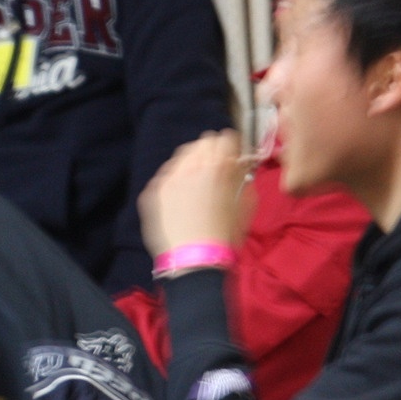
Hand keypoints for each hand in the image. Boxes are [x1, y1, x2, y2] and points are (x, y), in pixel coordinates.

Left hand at [139, 131, 252, 258]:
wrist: (195, 261)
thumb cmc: (226, 236)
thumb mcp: (246, 204)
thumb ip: (244, 177)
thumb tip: (240, 165)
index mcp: (218, 167)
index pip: (225, 138)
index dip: (231, 148)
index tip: (232, 157)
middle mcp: (190, 167)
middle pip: (201, 143)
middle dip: (210, 153)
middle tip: (215, 170)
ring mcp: (168, 178)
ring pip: (181, 157)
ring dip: (191, 165)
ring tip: (197, 185)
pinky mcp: (153, 191)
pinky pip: (166, 176)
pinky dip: (176, 181)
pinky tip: (182, 200)